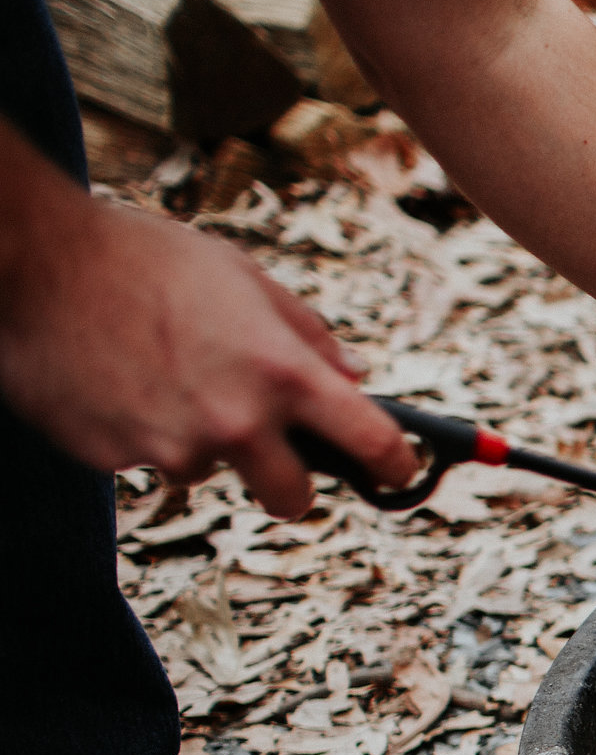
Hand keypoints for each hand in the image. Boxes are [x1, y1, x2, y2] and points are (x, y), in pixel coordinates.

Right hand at [0, 192, 414, 517]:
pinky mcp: (115, 457)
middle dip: (291, 486)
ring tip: (162, 375)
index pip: (372, 441)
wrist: (33, 260)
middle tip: (279, 463)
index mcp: (283, 371)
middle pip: (293, 498)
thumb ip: (306, 333)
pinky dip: (141, 430)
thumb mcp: (242, 277)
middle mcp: (236, 419)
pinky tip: (118, 380)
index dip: (397, 464)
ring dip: (198, 441)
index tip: (400, 471)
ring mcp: (173, 445)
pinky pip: (146, 456)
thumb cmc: (140, 256)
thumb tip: (353, 377)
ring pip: (207, 470)